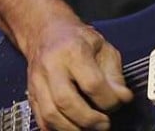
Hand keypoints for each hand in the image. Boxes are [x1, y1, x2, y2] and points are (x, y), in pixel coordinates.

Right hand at [24, 16, 133, 130]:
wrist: (47, 34)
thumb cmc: (77, 40)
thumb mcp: (104, 48)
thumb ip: (114, 74)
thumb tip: (123, 97)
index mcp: (73, 51)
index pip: (92, 83)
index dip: (108, 99)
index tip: (119, 103)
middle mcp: (51, 67)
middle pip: (66, 101)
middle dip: (88, 119)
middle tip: (104, 124)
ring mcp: (37, 83)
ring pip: (50, 115)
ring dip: (72, 128)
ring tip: (90, 129)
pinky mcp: (31, 96)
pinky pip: (40, 120)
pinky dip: (57, 129)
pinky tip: (73, 127)